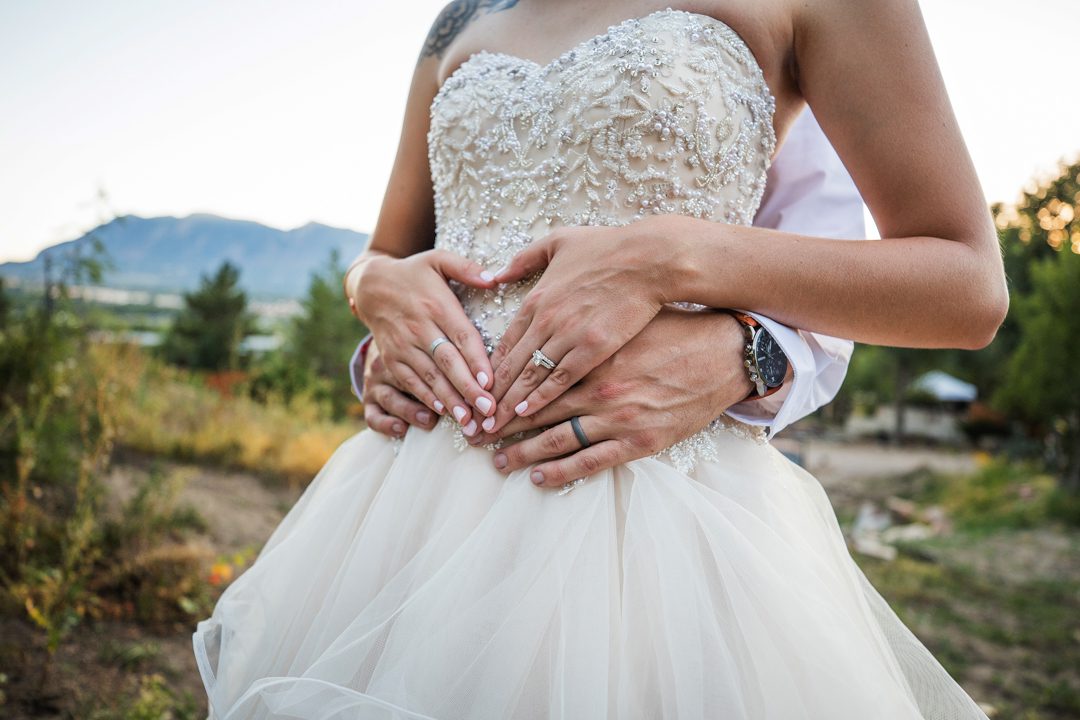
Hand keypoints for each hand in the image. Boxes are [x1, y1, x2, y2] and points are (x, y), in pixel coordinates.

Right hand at [349, 249, 497, 435]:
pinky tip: (441, 412)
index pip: (461, 336)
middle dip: (468, 388)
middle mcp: (419, 327)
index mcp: (437, 305)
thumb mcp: (438, 259)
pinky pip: (409, 381)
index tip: (490, 382)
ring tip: (468, 420)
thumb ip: (467, 268)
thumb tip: (495, 278)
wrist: (371, 285)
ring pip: (429, 376)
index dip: (476, 360)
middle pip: (447, 362)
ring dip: (449, 400)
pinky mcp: (391, 358)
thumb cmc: (414, 273)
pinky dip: (425, 398)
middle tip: (487, 410)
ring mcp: (403, 345)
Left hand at [472, 307, 754, 487]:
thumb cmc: (672, 328)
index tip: (480, 401)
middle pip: (535, 411)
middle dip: (501, 426)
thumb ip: (584, 320)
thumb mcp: (622, 316)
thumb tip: (547, 312)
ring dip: (522, 453)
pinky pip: (591, 462)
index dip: (501, 392)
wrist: (723, 353)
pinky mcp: (640, 441)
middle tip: (475, 437)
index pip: (533, 377)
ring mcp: (618, 418)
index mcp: (589, 356)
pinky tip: (538, 477)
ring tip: (498, 461)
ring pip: (556, 440)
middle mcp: (598, 388)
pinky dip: (561, 472)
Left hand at [484, 218, 687, 434]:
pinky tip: (526, 413)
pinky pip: (560, 378)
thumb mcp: (558, 241)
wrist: (649, 256)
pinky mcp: (594, 348)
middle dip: (492, 395)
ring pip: (530, 376)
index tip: (479, 389)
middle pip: (511, 365)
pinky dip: (541, 397)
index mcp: (536, 298)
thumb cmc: (608, 247)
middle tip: (477, 418)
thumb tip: (497, 274)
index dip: (489, 370)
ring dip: (510, 403)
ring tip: (494, 426)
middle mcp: (546, 319)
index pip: (504, 342)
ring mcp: (568, 334)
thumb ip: (525, 259)